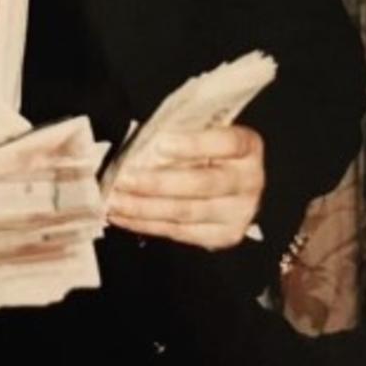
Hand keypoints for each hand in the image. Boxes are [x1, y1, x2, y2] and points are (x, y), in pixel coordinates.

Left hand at [106, 126, 263, 250]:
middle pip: (202, 184)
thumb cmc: (208, 147)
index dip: (194, 144)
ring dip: (144, 208)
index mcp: (248, 147)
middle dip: (157, 183)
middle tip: (124, 179)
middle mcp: (250, 181)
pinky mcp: (224, 235)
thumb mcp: (202, 130)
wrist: (235, 178)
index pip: (226, 142)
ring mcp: (239, 213)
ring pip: (186, 212)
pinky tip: (123, 216)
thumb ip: (179, 133)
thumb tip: (139, 148)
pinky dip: (146, 224)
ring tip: (115, 200)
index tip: (160, 144)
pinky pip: (179, 232)